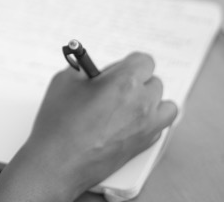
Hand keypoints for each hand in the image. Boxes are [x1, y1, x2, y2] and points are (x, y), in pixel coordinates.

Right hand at [27, 51, 177, 197]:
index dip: (129, 63)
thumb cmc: (59, 123)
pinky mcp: (144, 145)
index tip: (118, 68)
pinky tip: (128, 122)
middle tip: (114, 87)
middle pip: (155, 82)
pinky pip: (159, 126)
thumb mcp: (65, 81)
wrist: (58, 162)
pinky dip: (149, 121)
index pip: (144, 61)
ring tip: (129, 104)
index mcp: (125, 82)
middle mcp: (142, 103)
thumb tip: (93, 69)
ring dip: (151, 101)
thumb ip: (85, 69)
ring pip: (165, 105)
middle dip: (137, 81)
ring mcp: (147, 126)